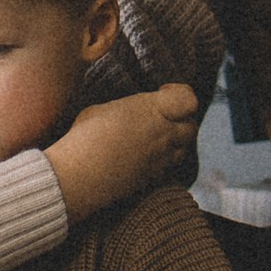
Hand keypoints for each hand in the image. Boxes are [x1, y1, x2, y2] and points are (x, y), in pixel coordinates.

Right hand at [43, 82, 198, 220]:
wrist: (79, 175)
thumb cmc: (86, 136)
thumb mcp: (104, 108)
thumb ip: (130, 109)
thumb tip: (133, 113)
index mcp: (152, 110)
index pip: (188, 100)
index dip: (180, 93)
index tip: (164, 92)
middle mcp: (163, 134)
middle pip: (191, 126)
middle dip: (180, 120)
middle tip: (161, 117)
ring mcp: (160, 159)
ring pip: (183, 149)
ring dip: (174, 142)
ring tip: (154, 137)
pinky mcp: (152, 178)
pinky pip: (168, 167)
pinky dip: (162, 160)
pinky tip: (142, 156)